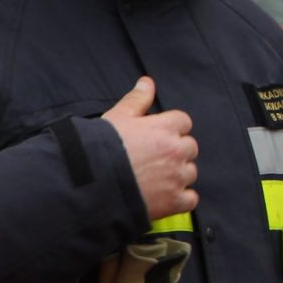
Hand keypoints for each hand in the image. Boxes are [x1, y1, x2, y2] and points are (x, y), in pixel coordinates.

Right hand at [102, 76, 198, 221]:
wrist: (91, 183)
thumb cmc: (101, 147)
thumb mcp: (117, 117)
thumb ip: (137, 99)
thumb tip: (147, 82)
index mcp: (166, 128)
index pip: (183, 122)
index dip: (170, 129)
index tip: (156, 136)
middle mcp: (176, 151)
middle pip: (189, 147)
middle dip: (175, 151)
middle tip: (153, 158)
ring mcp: (177, 177)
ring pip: (190, 172)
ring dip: (177, 175)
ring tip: (154, 178)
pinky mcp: (173, 201)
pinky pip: (190, 199)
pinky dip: (181, 198)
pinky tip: (164, 196)